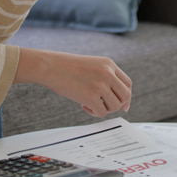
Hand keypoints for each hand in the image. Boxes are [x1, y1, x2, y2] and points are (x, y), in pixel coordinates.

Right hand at [13, 48, 131, 116]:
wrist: (49, 66)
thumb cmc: (65, 66)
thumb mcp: (90, 65)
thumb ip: (103, 76)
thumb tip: (112, 97)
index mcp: (108, 64)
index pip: (127, 83)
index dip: (126, 96)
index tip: (124, 105)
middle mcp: (107, 73)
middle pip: (125, 96)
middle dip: (118, 104)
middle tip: (105, 107)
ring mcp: (100, 85)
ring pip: (115, 106)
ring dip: (104, 108)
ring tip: (90, 103)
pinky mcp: (91, 96)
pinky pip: (102, 112)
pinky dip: (94, 113)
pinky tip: (83, 105)